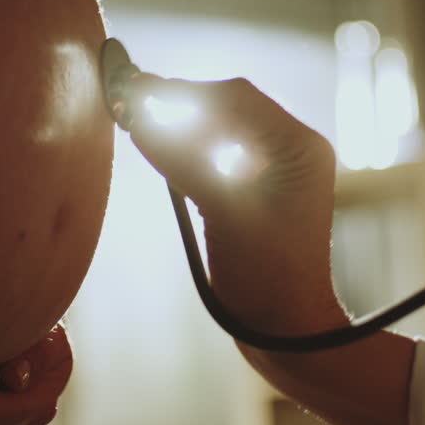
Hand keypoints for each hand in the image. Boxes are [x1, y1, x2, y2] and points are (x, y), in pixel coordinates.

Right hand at [126, 75, 345, 333]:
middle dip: (178, 106)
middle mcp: (290, 149)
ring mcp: (273, 169)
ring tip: (134, 120)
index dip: (182, 93)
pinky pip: (213, 154)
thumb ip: (185, 161)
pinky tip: (156, 147)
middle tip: (125, 104)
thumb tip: (139, 116)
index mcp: (299, 147)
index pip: (236, 99)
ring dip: (177, 125)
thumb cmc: (268, 278)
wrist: (285, 332)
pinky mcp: (252, 189)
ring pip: (216, 129)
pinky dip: (183, 149)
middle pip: (226, 108)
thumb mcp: (224, 214)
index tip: (133, 92)